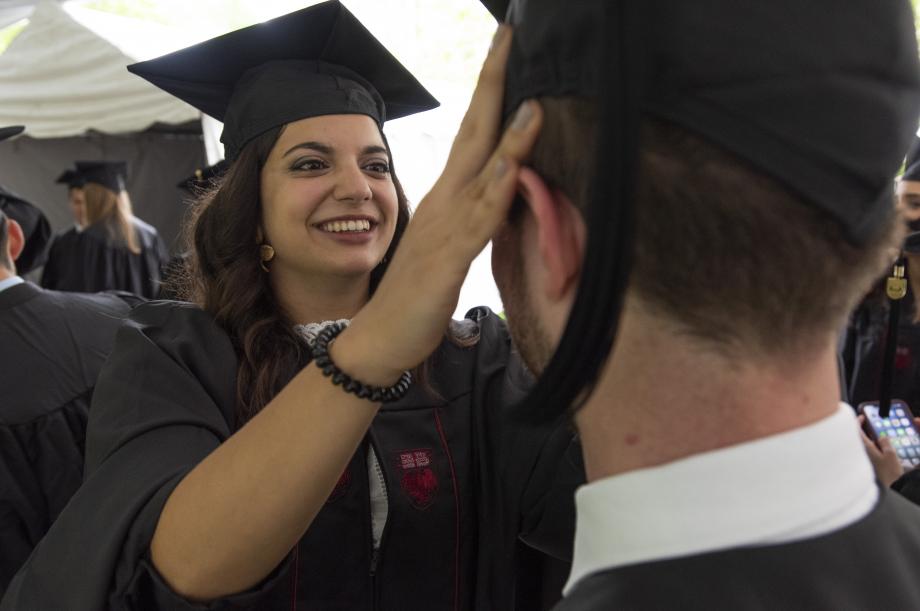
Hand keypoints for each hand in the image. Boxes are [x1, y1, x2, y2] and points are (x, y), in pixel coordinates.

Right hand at [336, 25, 543, 383]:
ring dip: (509, 135)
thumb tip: (505, 190)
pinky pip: (479, 222)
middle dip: (494, 82)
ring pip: (482, 173)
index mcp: (449, 195)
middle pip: (474, 131)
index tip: (506, 48)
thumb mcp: (453, 244)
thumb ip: (477, 215)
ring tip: (533, 97)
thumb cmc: (418, 291)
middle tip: (509, 36)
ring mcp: (445, 227)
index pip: (475, 131)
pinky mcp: (447, 260)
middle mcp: (446, 201)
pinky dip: (498, 193)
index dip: (492, 89)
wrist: (381, 335)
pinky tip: (513, 170)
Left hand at [858, 414, 905, 486]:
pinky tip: (877, 451)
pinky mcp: (862, 466)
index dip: (858, 421)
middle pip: (856, 437)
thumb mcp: (891, 456)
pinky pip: (863, 453)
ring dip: (866, 440)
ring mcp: (859, 459)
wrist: (883, 491)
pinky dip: (868, 448)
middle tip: (869, 426)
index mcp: (864, 447)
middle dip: (862, 430)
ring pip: (860, 445)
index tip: (862, 417)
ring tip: (876, 438)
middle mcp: (859, 452)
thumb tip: (882, 436)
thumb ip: (886, 443)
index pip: (855, 430)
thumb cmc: (886, 475)